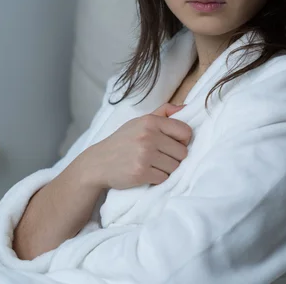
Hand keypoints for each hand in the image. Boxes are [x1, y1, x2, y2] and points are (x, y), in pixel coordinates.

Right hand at [77, 103, 192, 189]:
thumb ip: (163, 112)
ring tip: (153, 165)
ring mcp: (144, 154)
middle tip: (160, 158)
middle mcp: (148, 136)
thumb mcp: (139, 122)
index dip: (183, 141)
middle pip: (182, 152)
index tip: (174, 145)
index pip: (185, 131)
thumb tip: (187, 107)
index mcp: (150, 121)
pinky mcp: (141, 172)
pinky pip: (164, 178)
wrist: (98, 163)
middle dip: (174, 157)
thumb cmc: (122, 141)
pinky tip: (147, 173)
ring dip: (167, 169)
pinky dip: (158, 178)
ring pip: (175, 167)